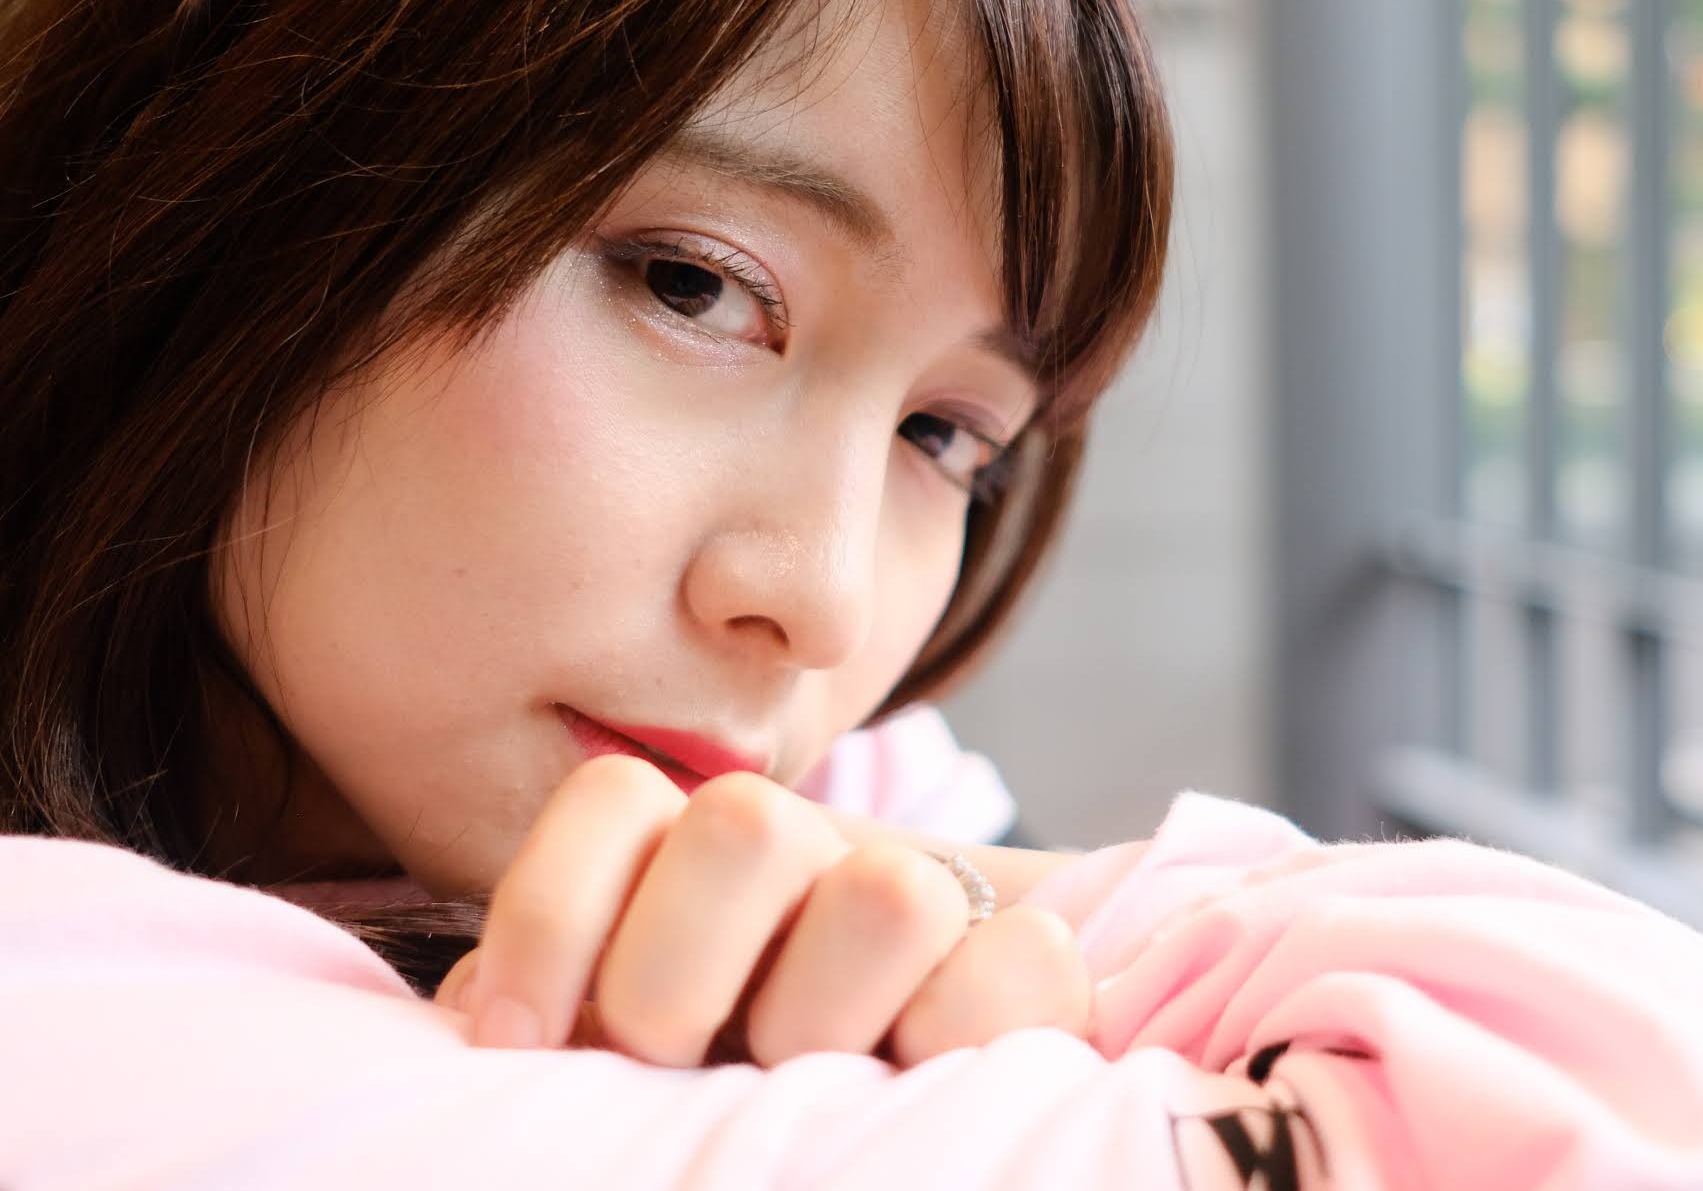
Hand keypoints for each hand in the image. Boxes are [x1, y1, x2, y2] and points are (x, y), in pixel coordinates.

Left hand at [436, 755, 1091, 1068]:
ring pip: (889, 893)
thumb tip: (485, 1019)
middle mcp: (811, 855)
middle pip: (745, 823)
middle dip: (680, 971)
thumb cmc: (719, 1079)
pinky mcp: (1032, 964)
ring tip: (803, 1088)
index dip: (555, 914)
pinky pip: (1020, 966)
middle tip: (671, 1059)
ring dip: (825, 1020)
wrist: (903, 1082)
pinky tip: (918, 1084)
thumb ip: (552, 1017)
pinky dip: (962, 1035)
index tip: (518, 1038)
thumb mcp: (613, 1047)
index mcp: (693, 860)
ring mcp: (929, 897)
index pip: (618, 801)